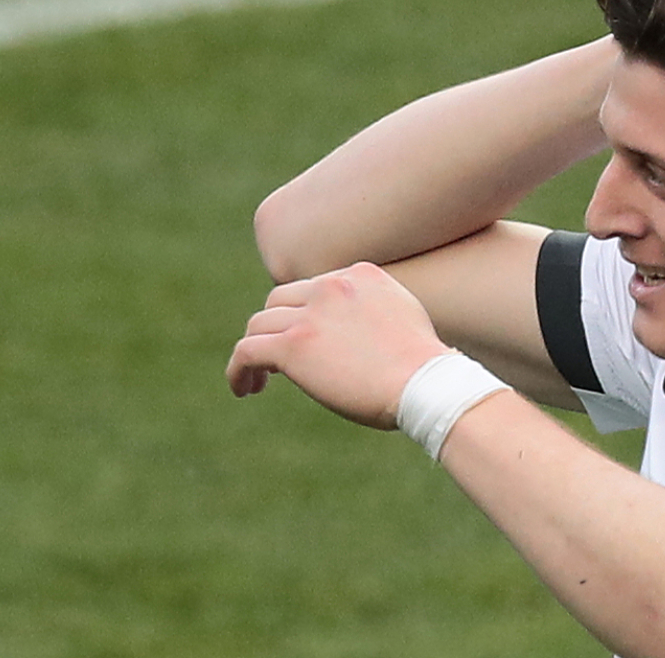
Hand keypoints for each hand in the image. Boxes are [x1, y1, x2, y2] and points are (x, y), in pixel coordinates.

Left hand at [225, 262, 452, 429]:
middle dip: (277, 328)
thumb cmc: (423, 368)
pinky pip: (247, 351)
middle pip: (280, 301)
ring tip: (257, 380)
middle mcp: (331, 286)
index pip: (313, 289)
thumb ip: (373, 313)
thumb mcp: (402, 319)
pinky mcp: (292, 345)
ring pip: (259, 324)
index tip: (307, 342)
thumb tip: (355, 336)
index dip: (304, 316)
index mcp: (360, 275)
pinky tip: (243, 388)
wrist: (426, 385)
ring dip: (255, 350)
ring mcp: (310, 314)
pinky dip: (238, 370)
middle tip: (278, 360)